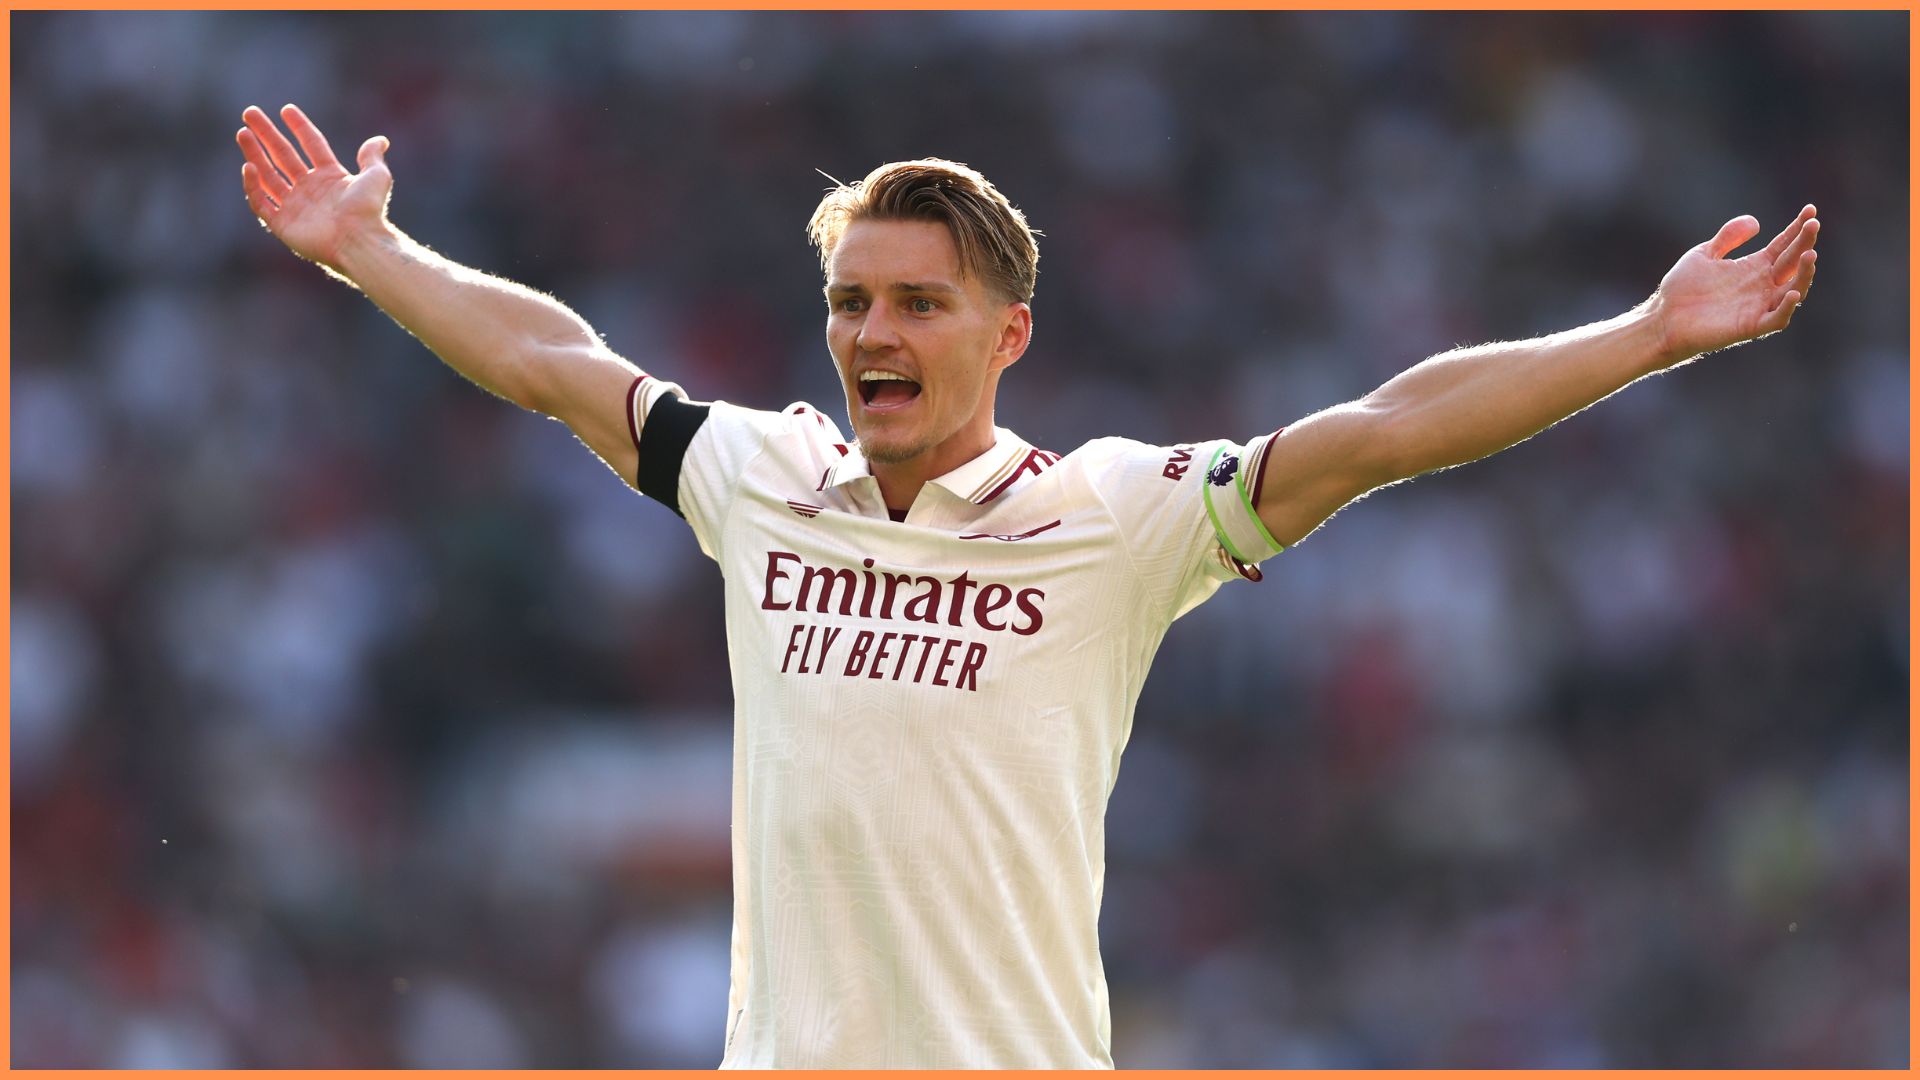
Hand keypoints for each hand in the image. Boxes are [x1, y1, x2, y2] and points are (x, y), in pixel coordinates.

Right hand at [237, 104, 392, 270]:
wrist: (359, 240)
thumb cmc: (368, 211)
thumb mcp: (376, 177)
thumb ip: (372, 157)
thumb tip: (381, 140)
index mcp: (331, 177)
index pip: (311, 145)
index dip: (299, 127)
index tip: (286, 109)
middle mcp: (311, 190)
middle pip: (283, 156)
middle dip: (266, 134)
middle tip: (249, 114)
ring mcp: (295, 207)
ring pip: (268, 176)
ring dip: (254, 154)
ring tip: (243, 133)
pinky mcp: (283, 225)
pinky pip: (261, 203)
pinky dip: (252, 186)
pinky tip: (248, 167)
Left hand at [1650, 205, 1819, 363]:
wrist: (1662, 320)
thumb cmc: (1681, 290)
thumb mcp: (1703, 255)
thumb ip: (1728, 238)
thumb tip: (1756, 222)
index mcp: (1753, 267)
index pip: (1784, 245)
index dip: (1798, 228)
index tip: (1810, 209)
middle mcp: (1761, 286)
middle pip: (1793, 262)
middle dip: (1805, 243)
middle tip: (1813, 224)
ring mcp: (1758, 306)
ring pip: (1794, 290)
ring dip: (1805, 274)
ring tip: (1810, 255)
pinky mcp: (1750, 326)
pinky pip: (1777, 319)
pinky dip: (1787, 308)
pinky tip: (1793, 293)